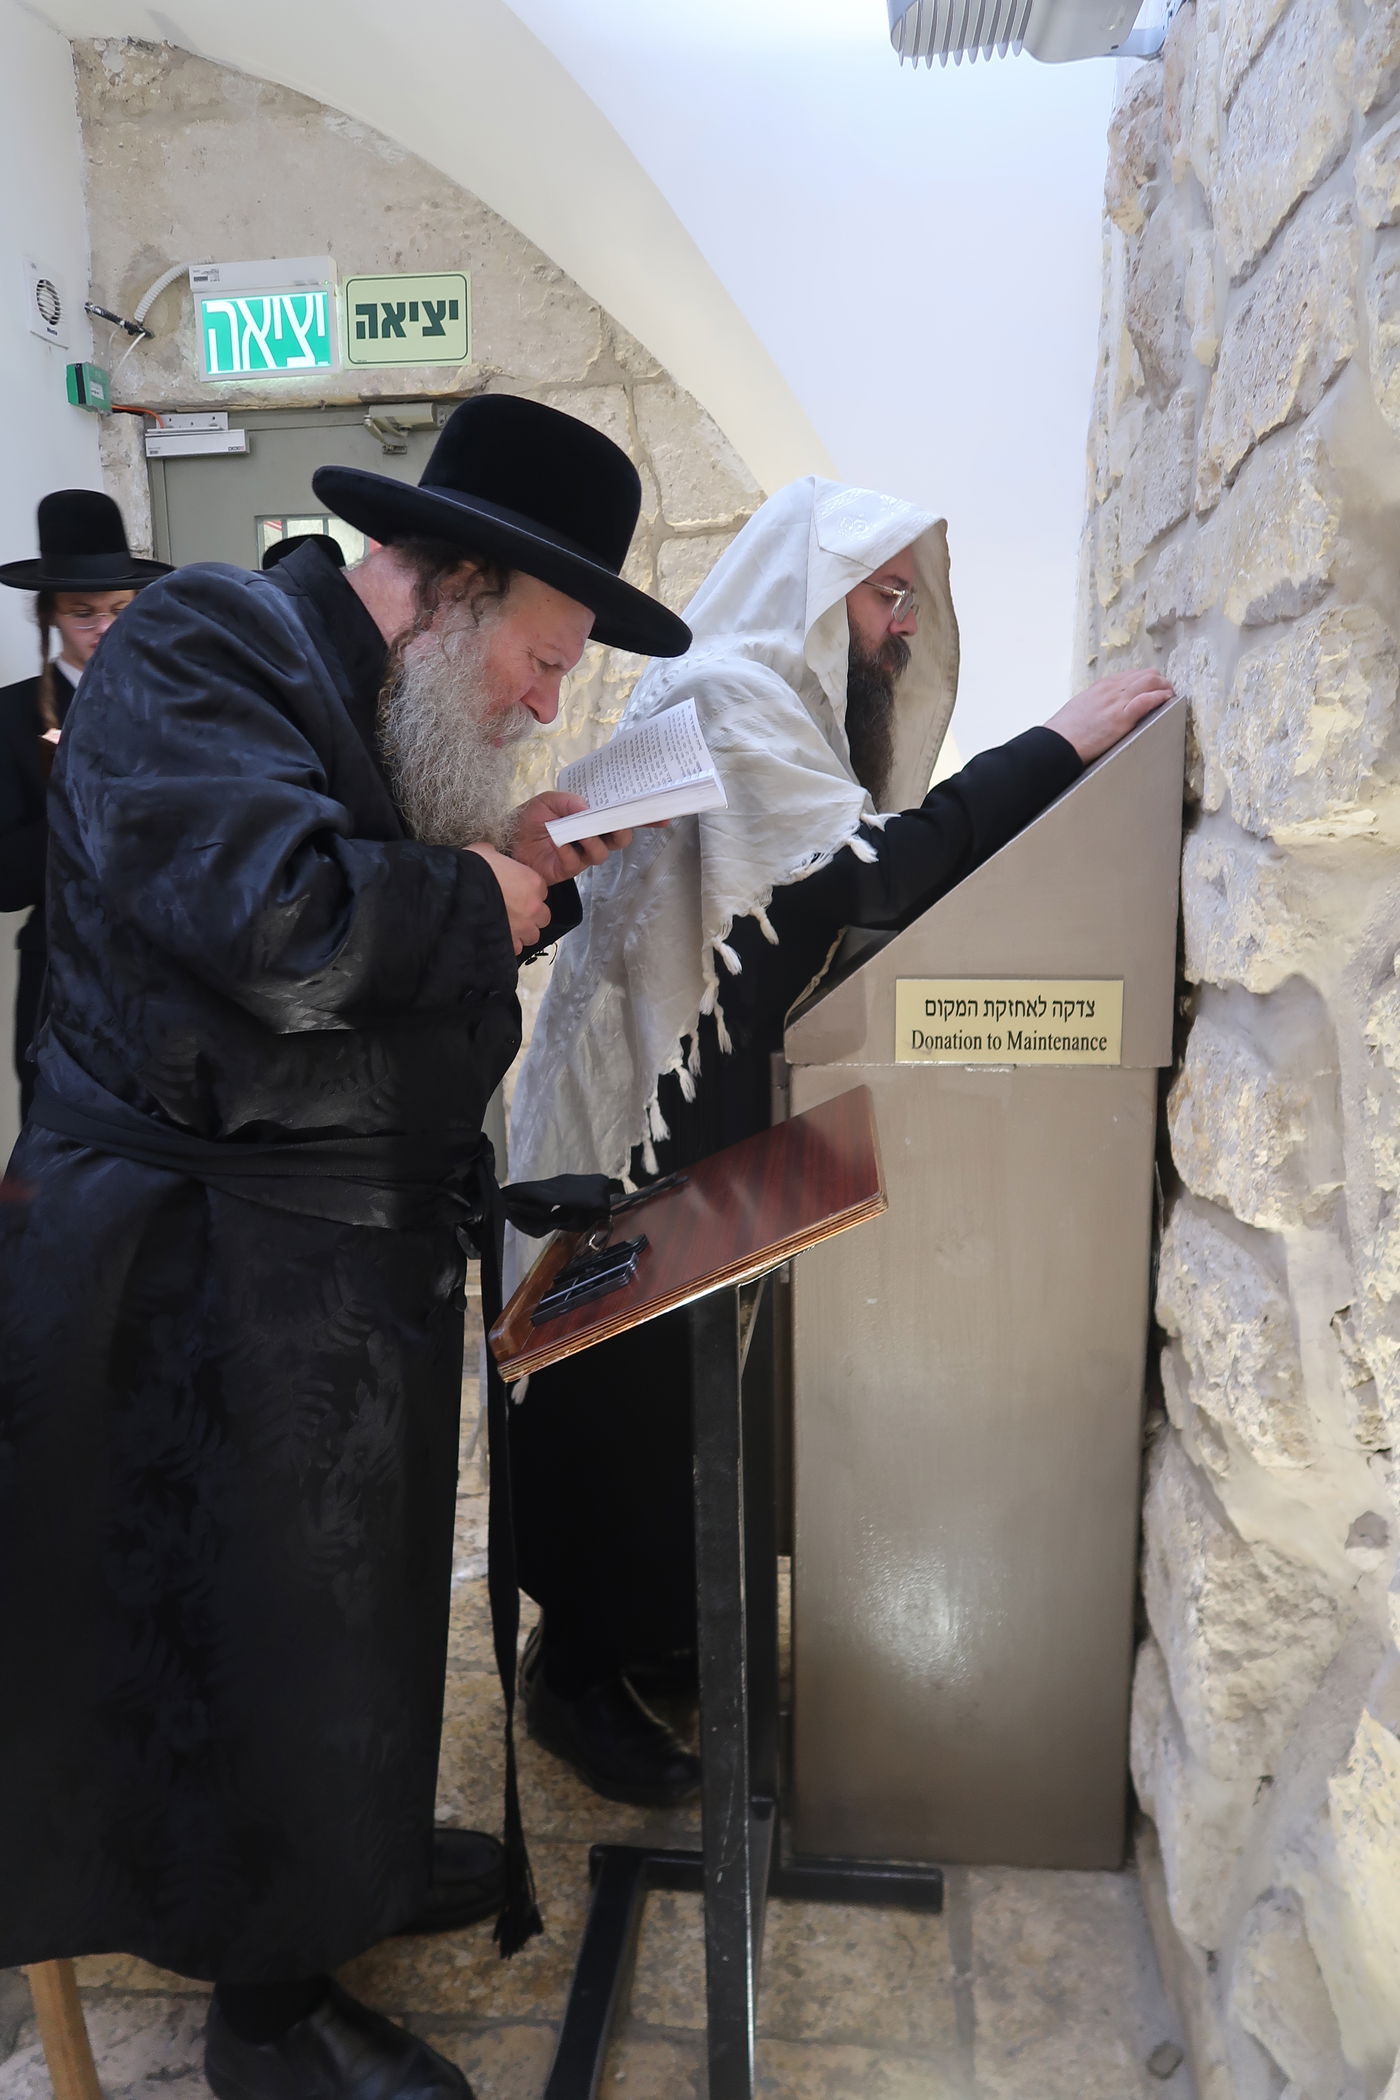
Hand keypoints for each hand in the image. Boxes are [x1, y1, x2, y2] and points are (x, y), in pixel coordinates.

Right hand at [467, 843, 551, 954]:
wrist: (457, 890)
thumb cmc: (473, 869)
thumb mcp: (486, 852)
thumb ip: (497, 857)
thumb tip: (493, 857)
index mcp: (533, 882)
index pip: (541, 891)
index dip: (528, 893)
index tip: (517, 893)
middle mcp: (533, 906)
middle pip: (542, 917)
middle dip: (531, 916)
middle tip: (514, 912)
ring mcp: (523, 927)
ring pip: (532, 935)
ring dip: (522, 932)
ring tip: (506, 927)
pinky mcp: (510, 941)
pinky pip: (515, 948)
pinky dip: (508, 944)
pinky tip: (496, 937)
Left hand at [508, 791, 634, 885]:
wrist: (507, 840)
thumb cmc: (530, 819)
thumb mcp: (547, 801)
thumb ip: (568, 801)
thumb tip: (587, 806)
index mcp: (591, 818)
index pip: (620, 817)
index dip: (643, 818)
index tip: (660, 816)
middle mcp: (592, 837)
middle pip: (620, 839)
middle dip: (620, 831)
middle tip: (613, 823)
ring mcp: (582, 855)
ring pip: (601, 853)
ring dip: (592, 841)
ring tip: (578, 833)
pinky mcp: (568, 869)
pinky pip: (576, 863)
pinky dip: (568, 851)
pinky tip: (557, 843)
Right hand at [1045, 668, 1173, 763]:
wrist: (1058, 742)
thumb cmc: (1066, 730)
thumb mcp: (1083, 707)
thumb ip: (1099, 703)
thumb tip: (1109, 708)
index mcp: (1102, 686)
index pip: (1133, 675)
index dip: (1148, 681)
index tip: (1155, 688)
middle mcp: (1111, 690)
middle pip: (1145, 675)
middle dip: (1161, 682)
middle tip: (1167, 692)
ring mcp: (1117, 702)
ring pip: (1149, 682)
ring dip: (1164, 687)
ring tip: (1170, 696)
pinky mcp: (1121, 717)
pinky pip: (1146, 700)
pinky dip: (1160, 697)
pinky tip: (1167, 699)